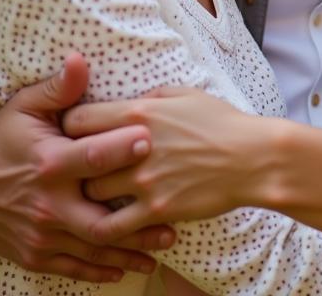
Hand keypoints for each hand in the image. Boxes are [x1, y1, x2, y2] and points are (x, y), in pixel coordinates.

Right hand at [0, 53, 174, 282]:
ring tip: (167, 242)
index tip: (152, 139)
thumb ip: (58, 88)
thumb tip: (80, 59)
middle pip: (101, 216)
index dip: (123, 148)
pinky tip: (130, 265)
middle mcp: (47, 204)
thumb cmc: (0, 137)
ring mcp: (40, 234)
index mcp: (49, 163)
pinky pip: (73, 267)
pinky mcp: (34, 255)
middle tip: (175, 206)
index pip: (93, 157)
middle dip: (139, 216)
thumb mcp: (24, 107)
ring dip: (132, 247)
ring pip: (93, 247)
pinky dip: (102, 269)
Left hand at [63, 87, 275, 242]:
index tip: (75, 133)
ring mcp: (144, 182)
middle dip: (74, 162)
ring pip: (90, 194)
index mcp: (140, 113)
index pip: (77, 119)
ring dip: (91, 193)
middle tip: (76, 166)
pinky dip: (105, 225)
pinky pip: (113, 227)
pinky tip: (109, 218)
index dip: (70, 127)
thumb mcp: (183, 94)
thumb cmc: (220, 121)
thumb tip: (123, 102)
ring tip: (96, 192)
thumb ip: (147, 97)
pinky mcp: (156, 210)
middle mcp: (135, 147)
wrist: (251, 158)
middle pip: (76, 159)